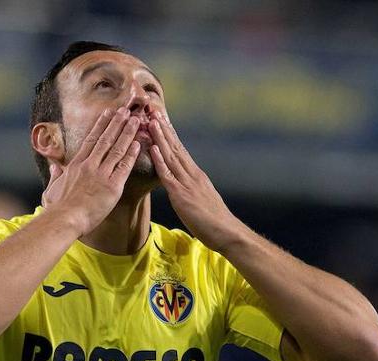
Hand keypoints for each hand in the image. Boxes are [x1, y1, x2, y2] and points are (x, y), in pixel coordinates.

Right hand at [41, 107, 142, 234]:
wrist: (65, 219)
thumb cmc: (58, 208)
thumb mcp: (52, 188)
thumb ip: (55, 175)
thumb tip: (53, 166)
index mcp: (76, 165)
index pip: (91, 140)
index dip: (101, 125)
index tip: (108, 114)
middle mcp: (89, 165)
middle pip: (105, 139)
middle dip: (116, 123)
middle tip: (125, 110)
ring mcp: (101, 174)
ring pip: (117, 149)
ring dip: (127, 133)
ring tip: (135, 121)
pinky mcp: (112, 186)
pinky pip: (124, 167)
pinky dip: (131, 154)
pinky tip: (138, 144)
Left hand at [147, 114, 245, 251]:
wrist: (226, 232)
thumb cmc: (215, 223)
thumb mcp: (203, 201)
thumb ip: (193, 191)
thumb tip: (186, 188)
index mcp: (197, 175)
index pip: (181, 150)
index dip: (170, 135)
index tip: (162, 120)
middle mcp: (192, 174)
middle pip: (175, 147)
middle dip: (163, 129)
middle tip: (153, 111)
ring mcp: (187, 183)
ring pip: (171, 156)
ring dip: (160, 138)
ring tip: (150, 121)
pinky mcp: (182, 195)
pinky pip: (168, 175)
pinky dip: (160, 160)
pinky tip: (153, 148)